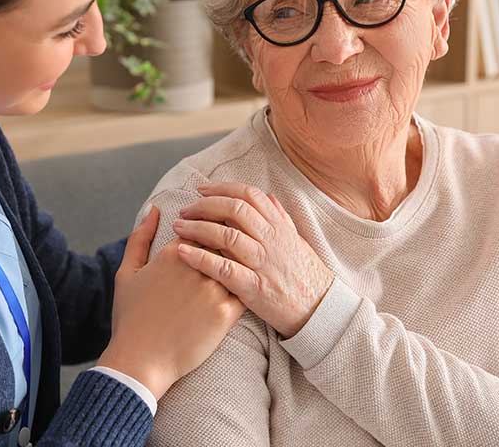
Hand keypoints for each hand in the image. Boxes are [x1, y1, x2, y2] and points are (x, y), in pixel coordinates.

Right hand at [97, 206, 244, 399]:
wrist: (141, 361)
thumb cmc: (131, 317)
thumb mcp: (127, 273)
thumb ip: (140, 237)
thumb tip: (154, 210)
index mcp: (172, 253)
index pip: (202, 225)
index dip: (209, 226)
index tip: (212, 232)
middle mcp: (195, 267)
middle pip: (224, 240)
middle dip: (229, 239)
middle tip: (234, 245)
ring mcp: (212, 290)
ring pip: (239, 262)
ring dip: (243, 261)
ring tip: (244, 264)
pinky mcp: (225, 314)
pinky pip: (246, 290)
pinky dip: (248, 286)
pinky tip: (248, 287)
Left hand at [171, 182, 333, 337]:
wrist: (320, 310)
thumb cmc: (306, 276)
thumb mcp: (297, 241)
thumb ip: (281, 218)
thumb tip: (269, 197)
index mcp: (279, 227)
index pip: (249, 195)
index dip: (222, 188)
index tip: (201, 190)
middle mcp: (271, 240)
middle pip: (234, 209)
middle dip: (205, 205)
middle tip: (185, 209)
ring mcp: (263, 263)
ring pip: (226, 235)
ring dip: (197, 227)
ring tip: (178, 227)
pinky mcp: (254, 287)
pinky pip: (224, 269)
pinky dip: (201, 259)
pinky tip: (183, 253)